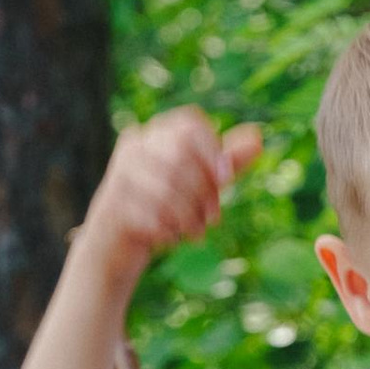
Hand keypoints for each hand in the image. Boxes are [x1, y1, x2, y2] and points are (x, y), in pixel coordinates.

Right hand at [82, 108, 260, 280]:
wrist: (116, 241)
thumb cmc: (166, 206)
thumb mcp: (202, 183)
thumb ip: (227, 161)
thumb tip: (257, 138)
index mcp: (158, 133)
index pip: (190, 126)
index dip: (213, 152)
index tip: (226, 180)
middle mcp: (135, 146)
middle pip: (180, 156)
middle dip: (205, 191)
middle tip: (214, 217)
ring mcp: (119, 174)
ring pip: (166, 190)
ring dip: (189, 218)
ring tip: (195, 233)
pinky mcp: (112, 206)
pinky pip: (150, 217)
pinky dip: (168, 233)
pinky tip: (170, 240)